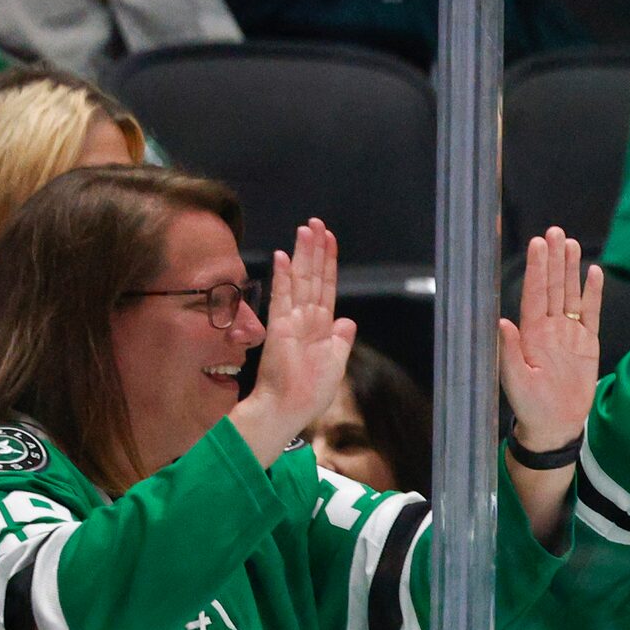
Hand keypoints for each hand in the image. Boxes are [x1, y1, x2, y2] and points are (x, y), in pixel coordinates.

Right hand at [236, 220, 354, 454]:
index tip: (330, 240)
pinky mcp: (280, 327)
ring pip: (300, 280)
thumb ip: (341, 340)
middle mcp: (306, 318)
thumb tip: (348, 322)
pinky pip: (283, 297)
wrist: (290, 407)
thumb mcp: (336, 362)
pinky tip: (284, 257)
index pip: (326, 287)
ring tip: (305, 229)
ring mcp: (292, 320)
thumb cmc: (311, 390)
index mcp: (321, 326)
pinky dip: (285, 277)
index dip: (328, 263)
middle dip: (316, 250)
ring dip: (304, 254)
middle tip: (316, 223)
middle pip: (313, 276)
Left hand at [497, 228, 603, 451]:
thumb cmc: (531, 406)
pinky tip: (594, 273)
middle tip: (554, 231)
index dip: (537, 269)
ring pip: (571, 295)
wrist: (556, 425)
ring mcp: (569, 334)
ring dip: (571, 270)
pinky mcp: (587, 344)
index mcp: (531, 333)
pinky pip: (591, 314)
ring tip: (571, 243)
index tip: (538, 244)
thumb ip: (509, 351)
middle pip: (553, 287)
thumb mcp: (515, 381)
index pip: (535, 294)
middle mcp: (549, 328)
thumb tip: (502, 321)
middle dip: (553, 259)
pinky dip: (593, 294)